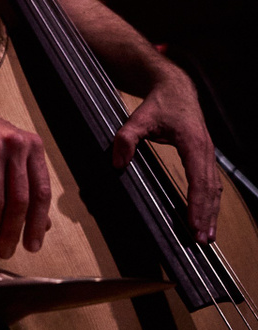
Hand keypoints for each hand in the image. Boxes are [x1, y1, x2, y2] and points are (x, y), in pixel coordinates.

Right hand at [0, 106, 51, 258]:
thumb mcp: (8, 155)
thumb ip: (24, 186)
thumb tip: (40, 224)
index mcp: (30, 147)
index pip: (40, 193)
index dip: (37, 225)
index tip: (32, 245)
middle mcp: (12, 146)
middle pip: (18, 201)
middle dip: (10, 233)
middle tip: (4, 250)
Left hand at [113, 68, 220, 243]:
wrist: (175, 89)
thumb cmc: (159, 104)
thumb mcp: (138, 118)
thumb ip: (126, 138)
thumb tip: (117, 162)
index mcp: (193, 143)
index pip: (198, 179)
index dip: (197, 203)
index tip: (193, 224)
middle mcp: (205, 151)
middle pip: (210, 189)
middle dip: (207, 215)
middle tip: (201, 240)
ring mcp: (208, 154)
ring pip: (214, 189)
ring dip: (211, 212)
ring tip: (206, 236)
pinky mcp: (204, 156)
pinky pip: (210, 183)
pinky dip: (209, 201)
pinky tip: (205, 216)